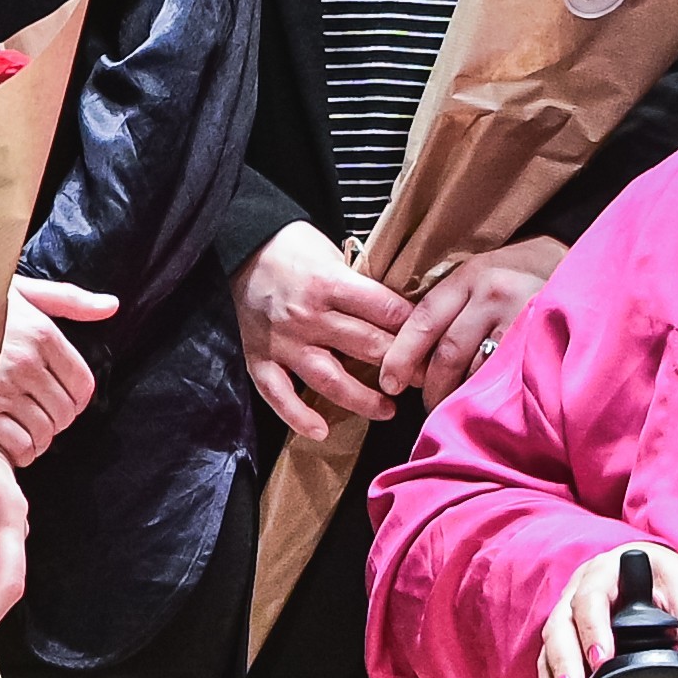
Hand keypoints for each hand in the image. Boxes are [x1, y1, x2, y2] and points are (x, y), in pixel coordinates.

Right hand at [0, 280, 118, 466]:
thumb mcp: (25, 292)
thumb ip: (70, 301)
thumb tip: (110, 306)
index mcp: (42, 334)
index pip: (82, 386)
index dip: (77, 401)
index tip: (63, 402)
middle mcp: (26, 363)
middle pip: (64, 413)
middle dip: (57, 421)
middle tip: (40, 417)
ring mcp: (1, 389)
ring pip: (44, 433)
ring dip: (39, 439)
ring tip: (26, 430)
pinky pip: (17, 446)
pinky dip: (20, 451)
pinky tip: (10, 440)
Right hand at [239, 220, 407, 442]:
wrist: (243, 246)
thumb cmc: (295, 248)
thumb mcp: (334, 255)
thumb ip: (360, 287)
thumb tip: (401, 317)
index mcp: (329, 283)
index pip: (384, 311)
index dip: (414, 330)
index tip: (434, 345)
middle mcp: (308, 315)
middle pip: (365, 346)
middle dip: (400, 367)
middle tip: (421, 380)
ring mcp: (283, 341)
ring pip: (329, 378)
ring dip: (362, 399)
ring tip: (388, 410)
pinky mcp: (259, 358)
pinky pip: (277, 394)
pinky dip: (297, 416)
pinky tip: (321, 432)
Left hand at [382, 235, 564, 400]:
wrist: (583, 268)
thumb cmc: (522, 280)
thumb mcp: (483, 279)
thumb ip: (451, 310)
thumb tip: (413, 364)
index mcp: (470, 276)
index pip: (424, 319)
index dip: (401, 356)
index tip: (390, 383)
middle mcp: (494, 292)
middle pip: (448, 353)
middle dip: (433, 387)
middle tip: (430, 406)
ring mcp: (522, 317)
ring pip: (477, 371)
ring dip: (462, 395)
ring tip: (461, 406)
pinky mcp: (543, 340)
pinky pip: (507, 379)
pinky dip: (493, 395)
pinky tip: (491, 403)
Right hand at [536, 542, 677, 677]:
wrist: (653, 576)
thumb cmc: (665, 578)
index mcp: (604, 573)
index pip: (590, 600)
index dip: (593, 630)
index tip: (601, 659)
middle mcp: (576, 594)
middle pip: (560, 630)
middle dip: (564, 667)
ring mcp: (567, 621)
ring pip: (549, 655)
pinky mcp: (565, 647)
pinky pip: (549, 675)